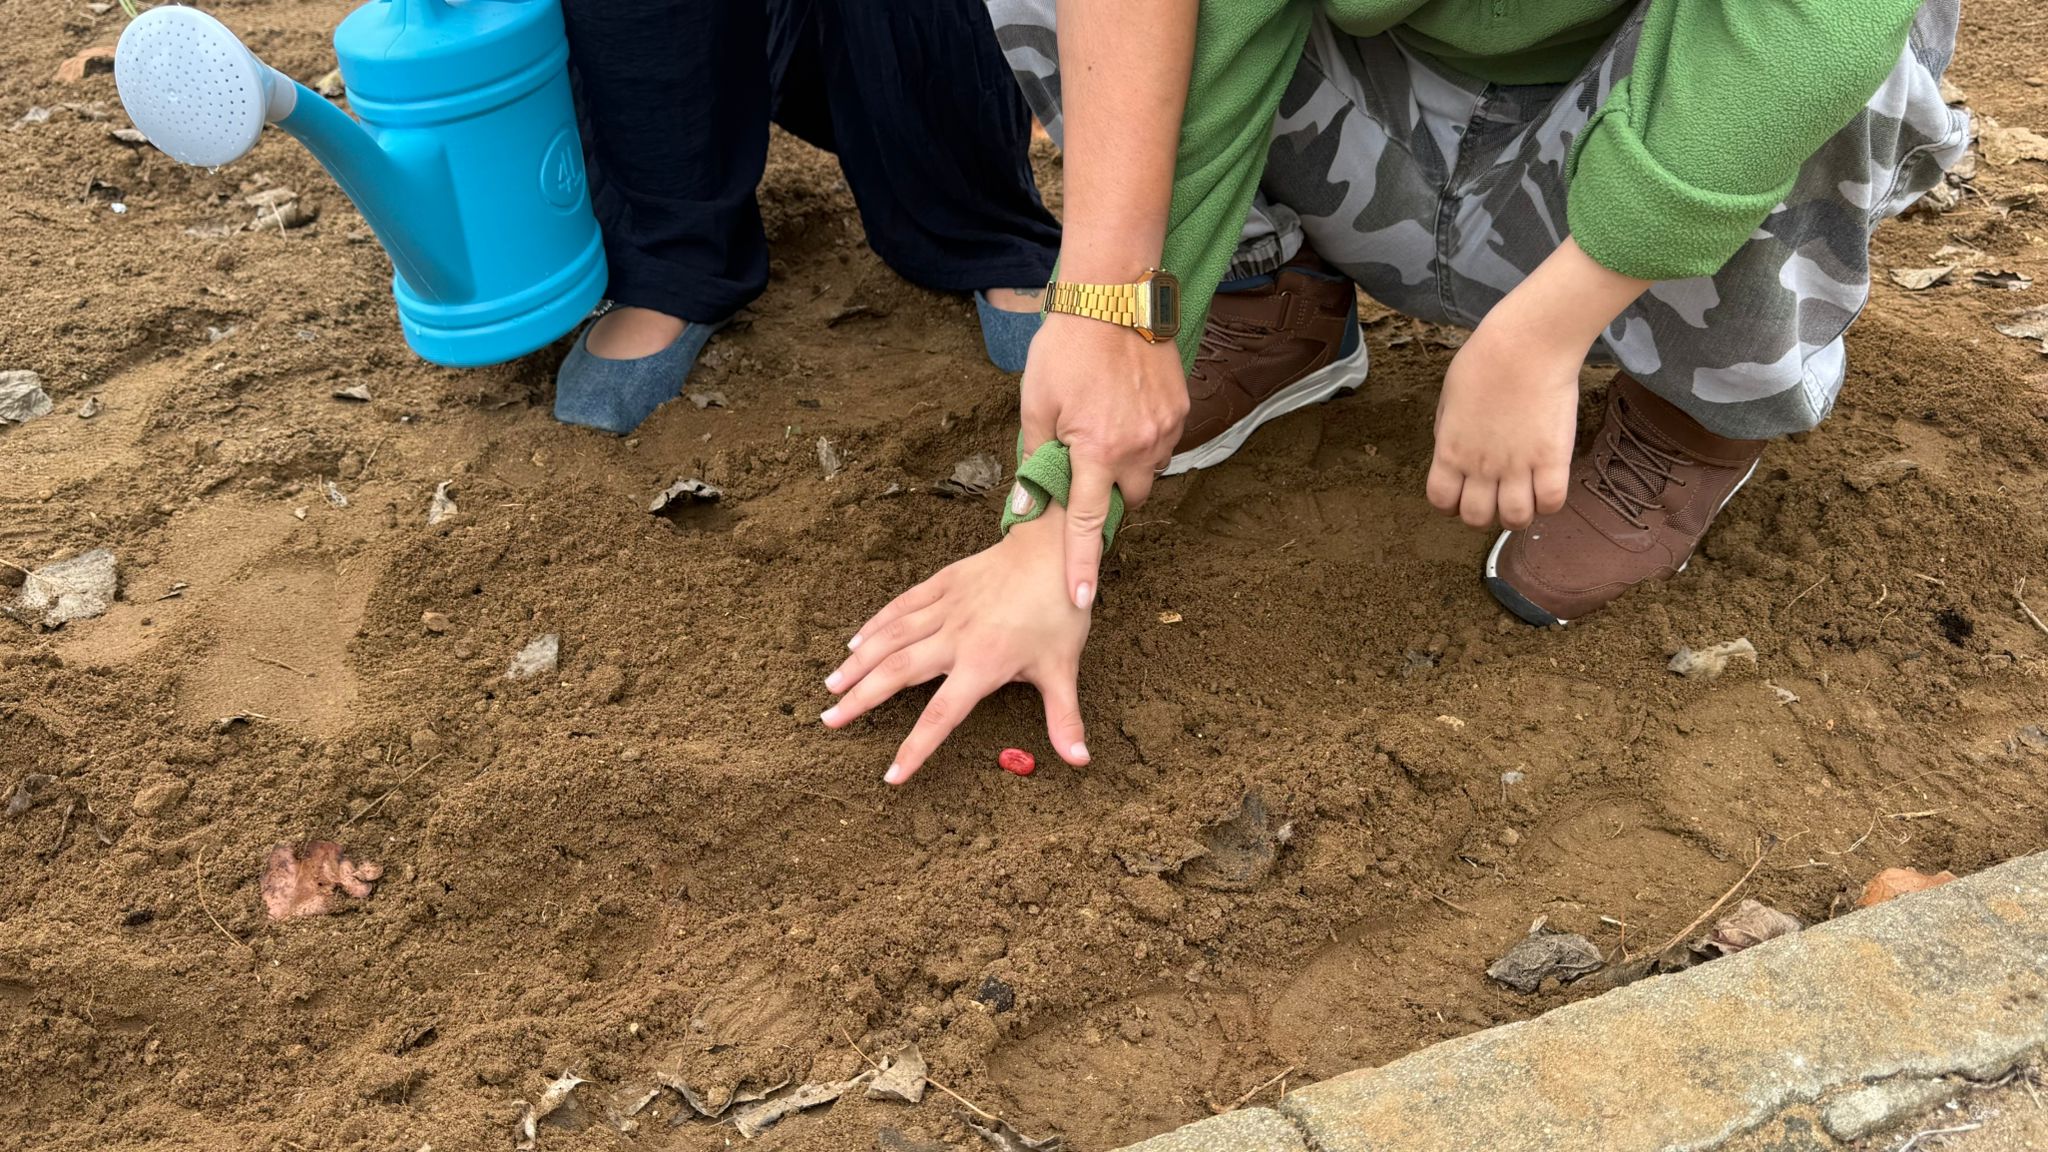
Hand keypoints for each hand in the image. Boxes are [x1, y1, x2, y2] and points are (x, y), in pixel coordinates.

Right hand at [821, 511, 1091, 785]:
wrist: (1056, 548)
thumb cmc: (1061, 611)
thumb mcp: (1065, 668)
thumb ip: (1065, 718)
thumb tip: (1080, 760)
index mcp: (984, 664)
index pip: (941, 716)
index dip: (916, 748)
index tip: (892, 774)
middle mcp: (956, 637)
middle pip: (898, 673)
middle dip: (861, 699)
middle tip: (830, 721)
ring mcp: (945, 607)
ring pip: (891, 639)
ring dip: (858, 664)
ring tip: (830, 687)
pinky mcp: (942, 583)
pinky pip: (901, 607)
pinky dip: (875, 625)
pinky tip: (855, 643)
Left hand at [1020, 312, 1187, 608]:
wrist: (1114, 295)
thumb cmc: (1066, 347)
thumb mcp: (1036, 404)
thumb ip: (1036, 458)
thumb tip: (1030, 501)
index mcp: (1096, 450)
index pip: (1088, 523)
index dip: (1083, 564)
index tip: (1081, 599)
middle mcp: (1137, 447)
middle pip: (1126, 501)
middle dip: (1107, 493)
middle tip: (1086, 464)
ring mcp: (1164, 429)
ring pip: (1147, 473)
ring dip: (1126, 466)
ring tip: (1104, 427)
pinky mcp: (1180, 411)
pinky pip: (1162, 444)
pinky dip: (1143, 440)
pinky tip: (1125, 411)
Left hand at [1427, 237, 1649, 529]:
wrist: (1526, 344)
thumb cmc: (1484, 361)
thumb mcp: (1448, 399)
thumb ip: (1447, 433)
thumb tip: (1451, 453)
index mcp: (1450, 452)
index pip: (1441, 502)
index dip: (1451, 505)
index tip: (1463, 494)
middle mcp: (1481, 466)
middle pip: (1477, 518)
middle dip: (1484, 514)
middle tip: (1496, 495)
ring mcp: (1518, 465)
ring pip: (1515, 519)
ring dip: (1518, 514)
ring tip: (1524, 493)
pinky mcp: (1553, 458)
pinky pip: (1552, 502)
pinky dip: (1549, 502)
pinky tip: (1547, 484)